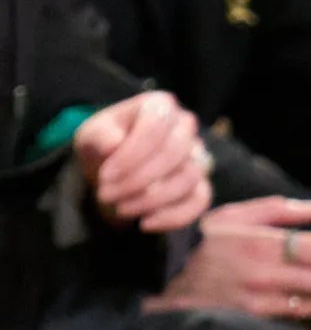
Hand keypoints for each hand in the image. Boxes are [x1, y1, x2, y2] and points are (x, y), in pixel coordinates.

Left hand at [73, 91, 211, 232]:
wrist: (111, 172)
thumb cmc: (104, 147)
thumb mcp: (91, 137)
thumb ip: (99, 137)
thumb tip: (114, 145)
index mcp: (159, 106)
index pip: (155, 127)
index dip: (131, 155)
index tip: (104, 176)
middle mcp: (184, 127)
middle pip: (173, 154)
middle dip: (137, 180)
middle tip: (106, 195)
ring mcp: (197, 156)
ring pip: (187, 179)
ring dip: (150, 200)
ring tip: (121, 209)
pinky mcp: (201, 185)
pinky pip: (199, 201)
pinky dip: (173, 217)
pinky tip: (145, 223)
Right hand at [149, 193, 310, 318]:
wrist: (161, 279)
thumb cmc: (200, 242)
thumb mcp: (234, 215)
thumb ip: (277, 210)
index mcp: (260, 244)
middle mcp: (263, 275)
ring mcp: (258, 301)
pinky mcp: (252, 320)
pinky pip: (292, 314)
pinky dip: (305, 304)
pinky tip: (304, 292)